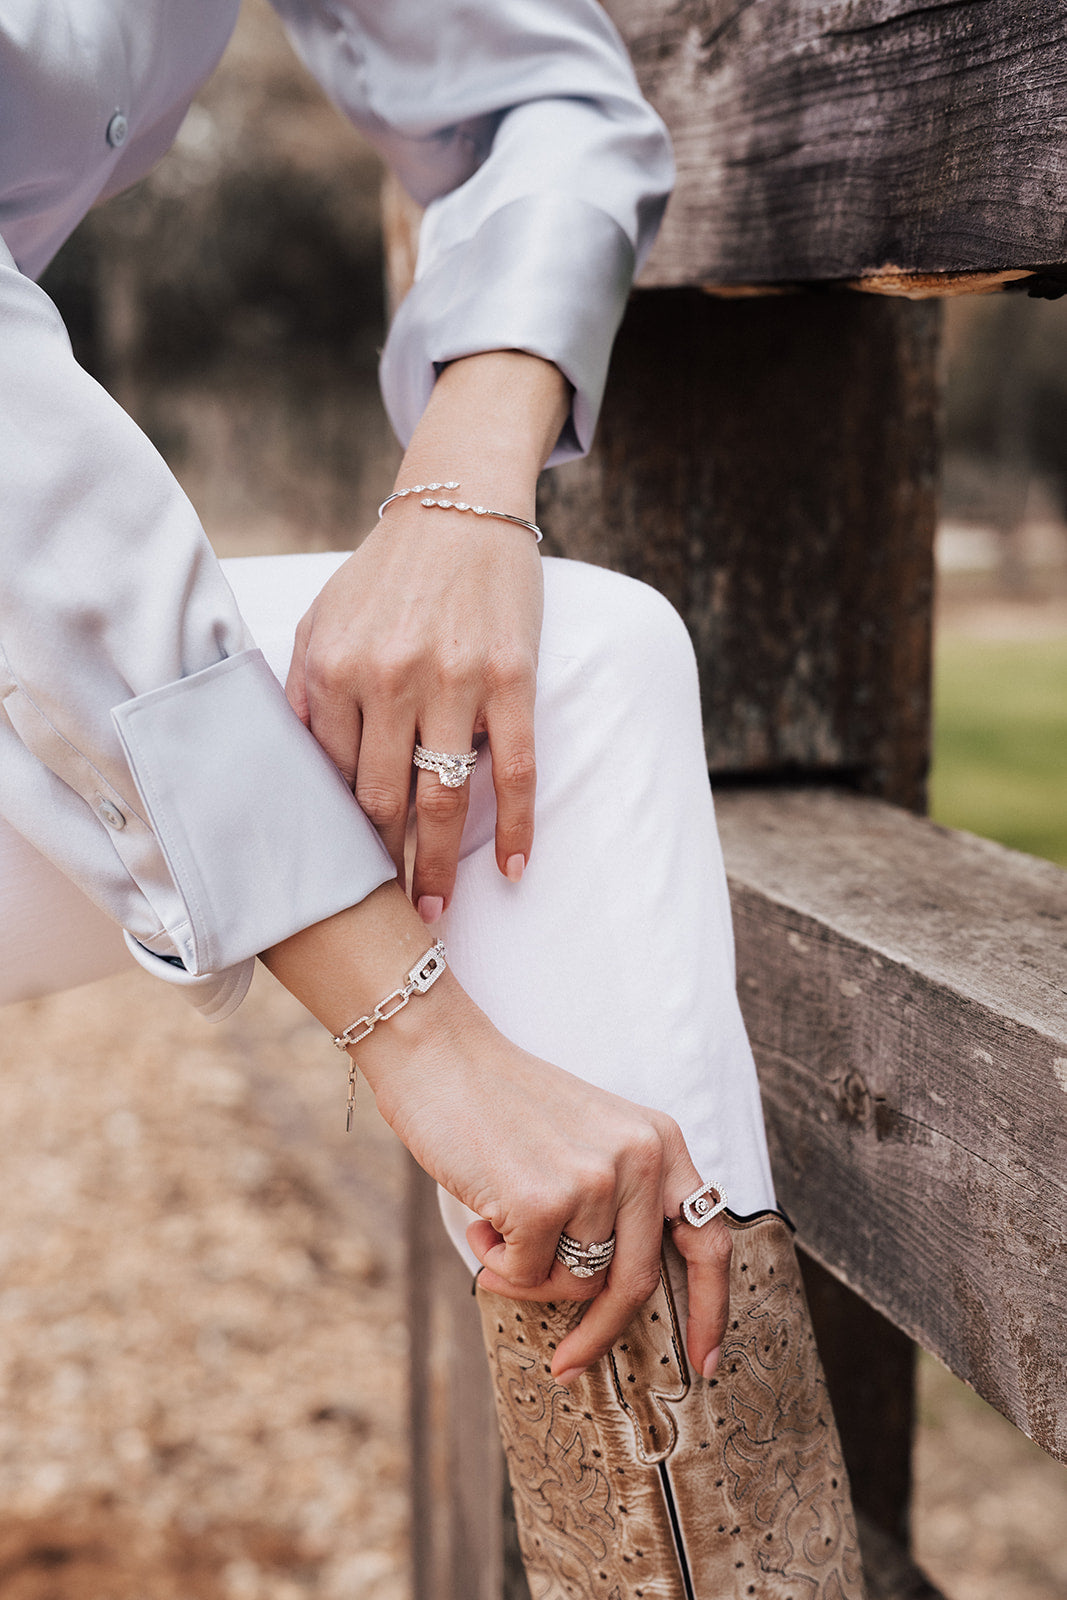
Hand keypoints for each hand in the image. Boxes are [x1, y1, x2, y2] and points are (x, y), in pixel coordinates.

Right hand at [262, 887, 731, 1385]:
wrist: (439, 1055)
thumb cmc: (501, 1104)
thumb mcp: (588, 1139)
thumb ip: (618, 1199)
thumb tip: (618, 1294)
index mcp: (659, 1140)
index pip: (708, 1238)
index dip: (712, 1307)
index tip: (706, 1361)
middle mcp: (639, 1157)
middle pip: (636, 1282)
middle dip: (601, 1332)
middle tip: (569, 1364)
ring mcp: (594, 1179)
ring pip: (575, 1283)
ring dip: (528, 1275)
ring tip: (497, 1226)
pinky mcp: (542, 1200)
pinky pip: (525, 1277)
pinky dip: (496, 1263)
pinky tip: (480, 1219)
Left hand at [284, 350, 568, 920]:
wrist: (460, 510)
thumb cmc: (386, 575)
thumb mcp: (321, 621)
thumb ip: (302, 693)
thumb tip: (292, 775)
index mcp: (333, 669)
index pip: (330, 780)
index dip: (334, 840)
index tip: (336, 885)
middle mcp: (389, 680)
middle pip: (382, 804)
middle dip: (381, 873)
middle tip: (385, 925)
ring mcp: (454, 682)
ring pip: (443, 800)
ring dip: (438, 869)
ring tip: (434, 917)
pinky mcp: (511, 680)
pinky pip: (516, 769)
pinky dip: (517, 827)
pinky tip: (512, 869)